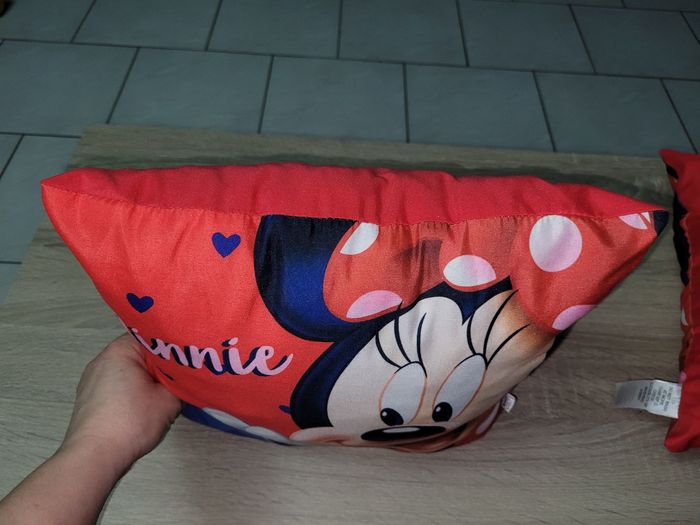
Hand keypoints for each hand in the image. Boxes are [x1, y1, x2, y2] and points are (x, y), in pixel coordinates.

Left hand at [61, 334, 181, 470]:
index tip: (189, 358)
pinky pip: (116, 384)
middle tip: (180, 377)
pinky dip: (131, 391)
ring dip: (145, 379)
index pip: (152, 336)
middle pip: (139, 353)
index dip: (173, 346)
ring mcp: (91, 379)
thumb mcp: (169, 400)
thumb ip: (181, 381)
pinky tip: (141, 407)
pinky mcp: (88, 397)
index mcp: (120, 350)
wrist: (94, 457)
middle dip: (159, 365)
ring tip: (162, 394)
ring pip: (128, 370)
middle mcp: (101, 359)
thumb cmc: (132, 422)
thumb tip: (185, 377)